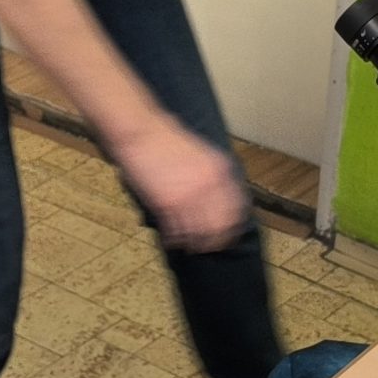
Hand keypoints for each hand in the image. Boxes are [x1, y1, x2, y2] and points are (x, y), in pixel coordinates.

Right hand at [119, 121, 247, 252]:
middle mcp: (209, 186)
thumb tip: (216, 197)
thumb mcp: (201, 152)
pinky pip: (176, 231)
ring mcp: (188, 196)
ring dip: (194, 242)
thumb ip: (212, 175)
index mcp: (220, 170)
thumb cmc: (165, 138)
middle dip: (215, 239)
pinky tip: (172, 240)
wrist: (140, 132)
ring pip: (199, 232)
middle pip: (220, 226)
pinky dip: (175, 238)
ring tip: (188, 245)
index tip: (228, 232)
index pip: (236, 208)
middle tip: (208, 245)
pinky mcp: (167, 204)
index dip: (232, 225)